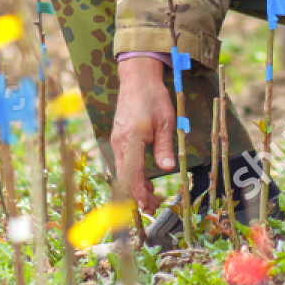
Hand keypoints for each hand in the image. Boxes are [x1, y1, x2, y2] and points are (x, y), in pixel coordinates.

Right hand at [111, 56, 176, 213]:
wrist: (137, 77)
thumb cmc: (152, 97)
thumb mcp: (165, 122)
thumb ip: (164, 147)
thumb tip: (168, 168)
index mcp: (130, 141)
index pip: (132, 175)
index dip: (139, 194)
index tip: (147, 206)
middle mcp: (120, 143)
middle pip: (125, 177)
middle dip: (137, 195)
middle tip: (153, 207)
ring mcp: (117, 141)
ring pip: (124, 171)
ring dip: (136, 186)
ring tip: (152, 197)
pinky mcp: (119, 138)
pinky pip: (124, 162)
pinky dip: (133, 174)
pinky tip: (146, 180)